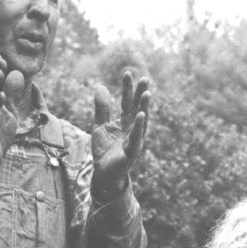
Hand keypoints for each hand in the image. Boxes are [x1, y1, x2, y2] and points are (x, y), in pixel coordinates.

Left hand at [90, 71, 150, 201]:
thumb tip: (100, 86)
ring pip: (141, 122)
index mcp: (125, 123)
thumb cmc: (104, 151)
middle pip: (138, 108)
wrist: (103, 174)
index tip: (128, 73)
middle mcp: (133, 129)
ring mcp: (134, 140)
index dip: (127, 88)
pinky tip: (141, 115)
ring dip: (144, 107)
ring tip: (147, 93)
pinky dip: (139, 126)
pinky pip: (136, 137)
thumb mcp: (100, 125)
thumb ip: (102, 108)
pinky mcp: (132, 151)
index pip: (127, 102)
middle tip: (145, 78)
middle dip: (141, 94)